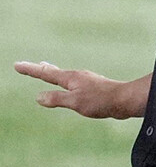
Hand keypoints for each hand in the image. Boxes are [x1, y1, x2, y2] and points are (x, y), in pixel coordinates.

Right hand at [13, 61, 148, 118]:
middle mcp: (79, 77)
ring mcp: (88, 82)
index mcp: (71, 78)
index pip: (46, 73)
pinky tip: (72, 86)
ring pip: (66, 76)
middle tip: (33, 64)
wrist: (126, 100)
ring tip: (49, 69)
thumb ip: (57, 99)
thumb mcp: (75, 102)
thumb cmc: (101, 101)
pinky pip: (75, 83)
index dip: (30, 70)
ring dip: (55, 73)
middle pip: (56, 72)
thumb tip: (39, 97)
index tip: (17, 64)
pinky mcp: (95, 88)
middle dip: (42, 68)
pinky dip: (67, 81)